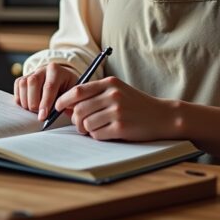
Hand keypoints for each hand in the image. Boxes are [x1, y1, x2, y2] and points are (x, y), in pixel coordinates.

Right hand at [13, 62, 79, 119]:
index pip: (49, 86)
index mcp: (57, 71)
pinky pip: (17, 85)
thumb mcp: (72, 95)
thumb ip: (66, 102)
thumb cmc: (67, 90)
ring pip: (23, 83)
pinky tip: (27, 104)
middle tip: (38, 113)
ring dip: (26, 100)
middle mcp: (43, 69)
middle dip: (34, 102)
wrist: (63, 81)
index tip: (42, 116)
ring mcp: (32, 72)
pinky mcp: (24, 77)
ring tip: (33, 109)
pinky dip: (19, 97)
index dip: (45, 103)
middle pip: (33, 82)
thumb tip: (57, 113)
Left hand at [54, 76, 174, 141]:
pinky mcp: (121, 127)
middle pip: (79, 109)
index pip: (78, 91)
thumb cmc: (135, 104)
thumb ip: (94, 95)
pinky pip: (97, 134)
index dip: (64, 100)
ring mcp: (117, 111)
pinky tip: (107, 132)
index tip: (58, 107)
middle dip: (75, 120)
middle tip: (80, 124)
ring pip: (86, 123)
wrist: (162, 116)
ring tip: (97, 128)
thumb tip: (67, 106)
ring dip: (87, 129)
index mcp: (110, 83)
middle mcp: (113, 95)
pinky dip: (97, 136)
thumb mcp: (116, 91)